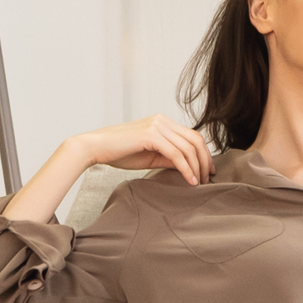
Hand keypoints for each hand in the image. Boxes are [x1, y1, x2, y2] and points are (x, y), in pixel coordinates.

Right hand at [76, 115, 213, 186]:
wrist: (95, 148)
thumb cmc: (119, 153)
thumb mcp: (150, 156)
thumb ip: (169, 158)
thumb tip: (189, 167)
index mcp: (163, 122)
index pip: (192, 135)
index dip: (204, 153)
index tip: (208, 170)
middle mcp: (162, 120)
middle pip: (195, 139)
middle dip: (204, 160)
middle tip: (208, 178)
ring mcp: (157, 126)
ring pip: (188, 147)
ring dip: (197, 167)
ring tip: (199, 182)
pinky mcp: (151, 135)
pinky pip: (176, 154)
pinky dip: (186, 168)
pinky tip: (189, 180)